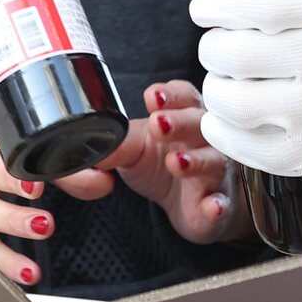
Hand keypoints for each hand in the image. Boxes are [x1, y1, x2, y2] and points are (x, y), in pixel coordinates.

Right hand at [0, 113, 112, 284]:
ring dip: (10, 219)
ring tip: (43, 227)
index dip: (16, 143)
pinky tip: (28, 274)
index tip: (39, 156)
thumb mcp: (4, 145)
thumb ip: (55, 160)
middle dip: (8, 177)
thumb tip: (103, 179)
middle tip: (37, 188)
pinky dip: (2, 262)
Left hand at [102, 80, 252, 245]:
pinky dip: (218, 206)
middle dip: (180, 122)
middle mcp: (204, 140)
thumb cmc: (162, 164)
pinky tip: (212, 206)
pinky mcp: (217, 206)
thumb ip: (114, 143)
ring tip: (175, 162)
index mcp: (183, 116)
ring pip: (213, 162)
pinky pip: (222, 205)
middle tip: (158, 124)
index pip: (183, 96)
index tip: (152, 97)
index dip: (171, 95)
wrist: (190, 203)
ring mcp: (214, 173)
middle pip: (200, 124)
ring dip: (197, 161)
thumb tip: (78, 143)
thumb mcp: (135, 150)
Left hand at [191, 0, 301, 174]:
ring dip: (218, 91)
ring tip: (224, 79)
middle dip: (214, 46)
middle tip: (218, 41)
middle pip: (239, 55)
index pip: (256, 3)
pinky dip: (234, 139)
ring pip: (241, 107)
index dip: (217, 4)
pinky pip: (265, 154)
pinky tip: (228, 123)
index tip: (206, 7)